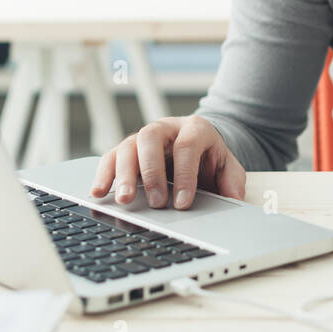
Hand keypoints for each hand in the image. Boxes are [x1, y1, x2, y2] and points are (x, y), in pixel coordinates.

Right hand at [89, 115, 246, 209]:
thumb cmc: (210, 157)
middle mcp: (166, 128)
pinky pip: (111, 156)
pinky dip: (103, 173)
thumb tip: (234, 200)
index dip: (185, 175)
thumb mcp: (229, 167)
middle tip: (156, 202)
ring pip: (127, 146)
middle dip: (151, 172)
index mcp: (194, 128)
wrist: (198, 145)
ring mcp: (144, 137)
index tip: (183, 203)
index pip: (187, 146)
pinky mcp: (128, 149)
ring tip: (124, 200)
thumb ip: (233, 182)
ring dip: (123, 174)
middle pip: (150, 139)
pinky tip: (99, 192)